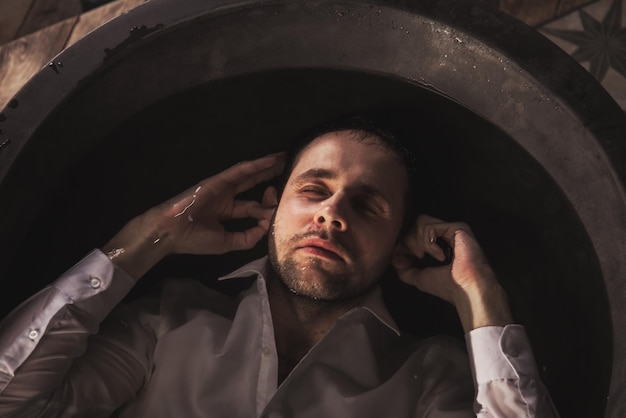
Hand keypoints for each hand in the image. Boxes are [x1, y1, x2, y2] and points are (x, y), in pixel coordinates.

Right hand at [102, 152, 284, 277]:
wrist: (171, 233)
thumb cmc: (194, 239)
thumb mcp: (227, 243)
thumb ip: (248, 237)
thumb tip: (268, 226)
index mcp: (228, 213)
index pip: (254, 208)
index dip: (268, 209)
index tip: (278, 212)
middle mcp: (227, 198)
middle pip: (254, 185)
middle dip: (270, 177)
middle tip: (288, 168)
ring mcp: (222, 187)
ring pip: (249, 174)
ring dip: (266, 166)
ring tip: (283, 157)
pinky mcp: (218, 180)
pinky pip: (240, 171)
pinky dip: (255, 165)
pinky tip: (270, 160)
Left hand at [392, 215, 512, 331]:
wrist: (466, 290)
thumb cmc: (449, 287)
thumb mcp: (419, 278)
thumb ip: (406, 269)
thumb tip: (395, 261)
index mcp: (439, 244)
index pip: (414, 232)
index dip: (404, 242)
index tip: (401, 257)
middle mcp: (446, 234)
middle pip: (415, 224)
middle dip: (409, 241)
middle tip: (417, 257)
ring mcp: (452, 229)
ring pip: (421, 222)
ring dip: (419, 241)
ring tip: (426, 255)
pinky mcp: (458, 227)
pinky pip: (430, 226)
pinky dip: (428, 242)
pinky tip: (439, 255)